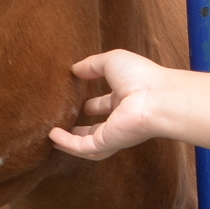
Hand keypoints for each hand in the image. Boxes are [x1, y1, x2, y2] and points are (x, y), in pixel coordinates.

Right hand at [49, 50, 168, 160]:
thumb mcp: (112, 61)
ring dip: (72, 140)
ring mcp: (114, 132)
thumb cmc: (141, 76)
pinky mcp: (107, 142)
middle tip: (66, 122)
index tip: (78, 100)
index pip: (107, 103)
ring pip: (90, 142)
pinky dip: (67, 144)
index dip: (93, 103)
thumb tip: (75, 68)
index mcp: (126, 98)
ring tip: (53, 136)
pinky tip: (53, 136)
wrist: (156, 97)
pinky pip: (83, 147)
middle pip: (100, 126)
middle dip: (84, 127)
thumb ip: (92, 64)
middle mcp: (121, 117)